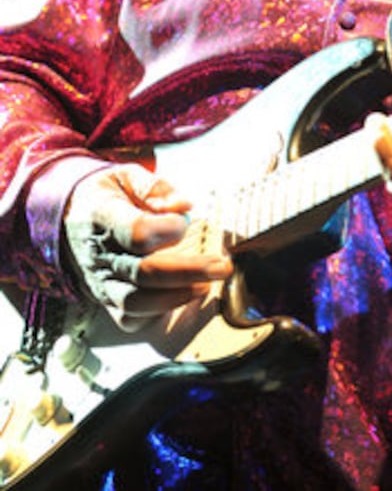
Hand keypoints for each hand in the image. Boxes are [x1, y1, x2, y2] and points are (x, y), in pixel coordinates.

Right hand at [63, 163, 232, 330]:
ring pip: (136, 302)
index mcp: (102, 217)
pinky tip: (179, 296)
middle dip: (189, 271)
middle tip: (221, 266)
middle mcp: (99, 254)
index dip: (167, 230)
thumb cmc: (103, 195)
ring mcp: (100, 281)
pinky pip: (129, 318)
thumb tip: (184, 206)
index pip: (136, 232)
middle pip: (144, 273)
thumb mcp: (126, 175)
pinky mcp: (105, 299)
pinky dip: (157, 313)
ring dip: (177, 296)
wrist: (67, 217)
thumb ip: (156, 188)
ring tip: (206, 285)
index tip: (185, 220)